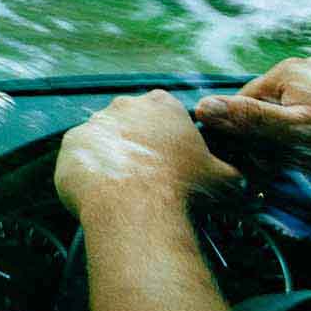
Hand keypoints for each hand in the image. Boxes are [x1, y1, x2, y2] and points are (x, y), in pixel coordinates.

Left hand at [56, 90, 238, 224]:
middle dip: (138, 145)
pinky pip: (80, 156)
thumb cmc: (181, 188)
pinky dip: (88, 170)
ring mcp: (94, 122)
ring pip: (104, 139)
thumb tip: (241, 180)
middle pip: (131, 123)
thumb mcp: (224, 179)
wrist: (133, 206)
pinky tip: (99, 190)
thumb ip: (231, 172)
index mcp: (163, 104)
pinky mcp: (70, 143)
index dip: (167, 139)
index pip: (164, 114)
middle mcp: (125, 105)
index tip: (169, 160)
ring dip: (111, 157)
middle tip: (146, 176)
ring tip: (122, 187)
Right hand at [194, 56, 310, 174]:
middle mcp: (306, 71)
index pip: (241, 105)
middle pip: (267, 111)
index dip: (241, 137)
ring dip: (292, 147)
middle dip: (269, 143)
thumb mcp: (294, 133)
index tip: (249, 165)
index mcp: (287, 72)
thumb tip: (202, 107)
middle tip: (283, 170)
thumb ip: (248, 120)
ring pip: (291, 120)